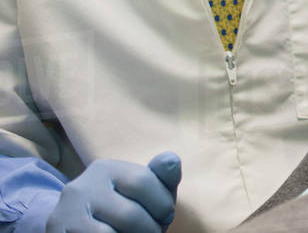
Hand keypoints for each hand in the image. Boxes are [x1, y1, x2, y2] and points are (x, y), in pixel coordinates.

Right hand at [46, 152, 180, 232]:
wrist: (77, 228)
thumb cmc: (123, 211)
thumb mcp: (146, 193)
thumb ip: (162, 178)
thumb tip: (172, 160)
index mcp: (106, 169)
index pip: (143, 182)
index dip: (163, 205)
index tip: (165, 216)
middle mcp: (81, 186)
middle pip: (130, 214)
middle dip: (150, 229)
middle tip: (152, 232)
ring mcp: (66, 213)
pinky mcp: (58, 231)